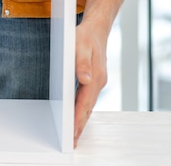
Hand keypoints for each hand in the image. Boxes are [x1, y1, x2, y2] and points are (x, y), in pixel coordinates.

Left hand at [73, 21, 108, 147]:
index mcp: (96, 76)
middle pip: (88, 108)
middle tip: (72, 141)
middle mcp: (98, 81)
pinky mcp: (94, 80)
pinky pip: (88, 99)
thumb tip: (85, 79)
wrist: (97, 29)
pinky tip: (77, 115)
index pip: (85, 102)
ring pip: (89, 105)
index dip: (78, 118)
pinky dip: (83, 109)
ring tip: (73, 134)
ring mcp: (97, 82)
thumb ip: (81, 62)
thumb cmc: (86, 36)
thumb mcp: (80, 44)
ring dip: (82, 120)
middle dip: (80, 125)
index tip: (73, 131)